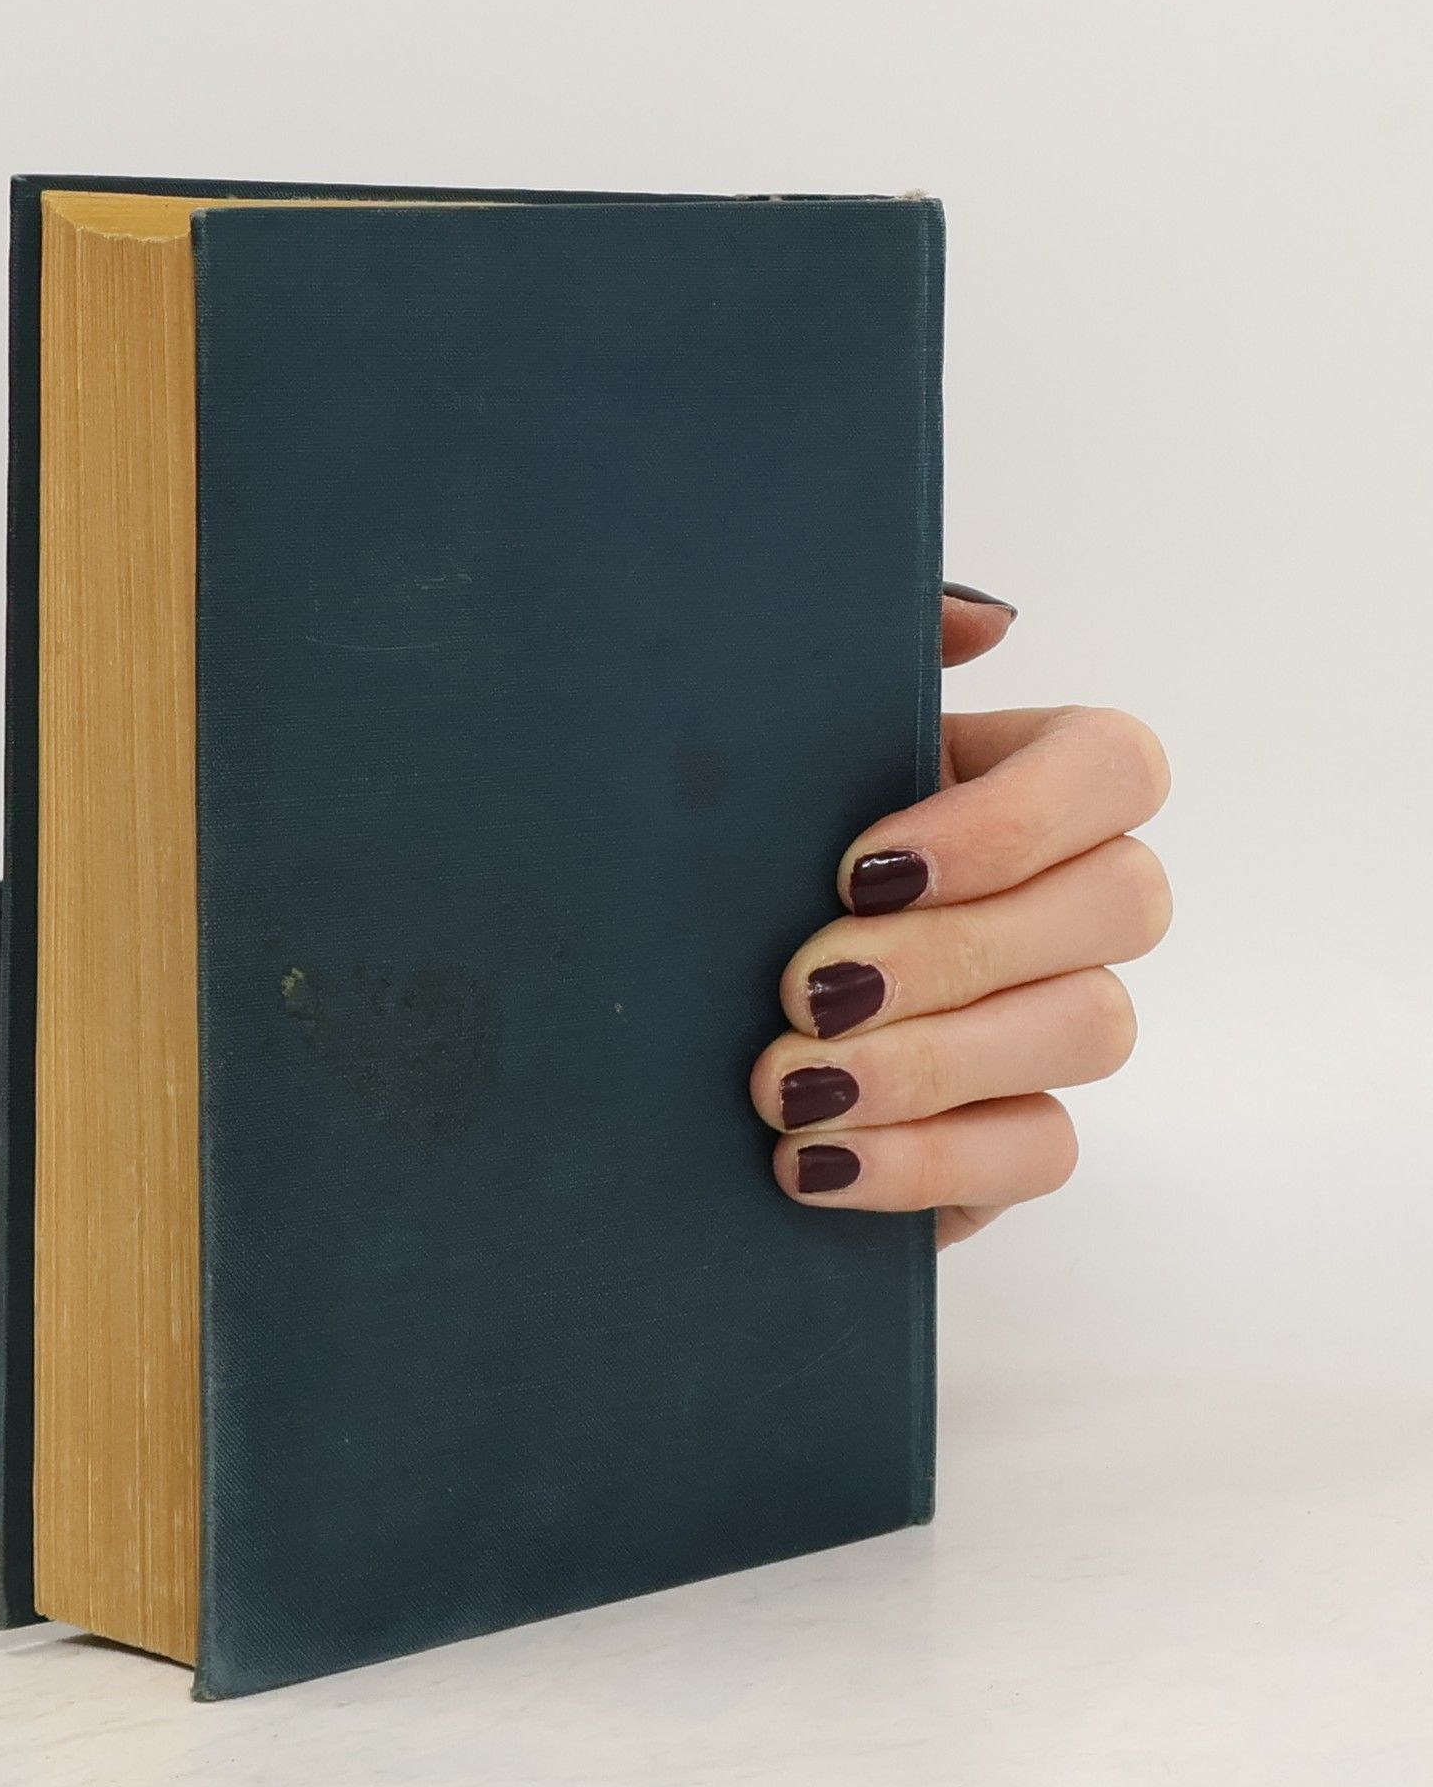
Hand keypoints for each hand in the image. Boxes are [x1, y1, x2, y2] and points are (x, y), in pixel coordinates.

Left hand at [749, 585, 1171, 1246]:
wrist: (662, 1018)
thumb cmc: (735, 857)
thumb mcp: (775, 747)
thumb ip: (877, 658)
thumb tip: (989, 622)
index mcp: (1021, 781)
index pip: (1118, 767)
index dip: (1011, 822)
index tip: (858, 870)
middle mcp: (1068, 897)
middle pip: (1123, 904)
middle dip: (952, 953)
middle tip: (801, 986)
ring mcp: (1056, 1020)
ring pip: (1095, 1030)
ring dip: (930, 1064)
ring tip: (783, 1086)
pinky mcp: (1018, 1135)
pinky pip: (1042, 1153)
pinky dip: (924, 1164)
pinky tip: (807, 1163)